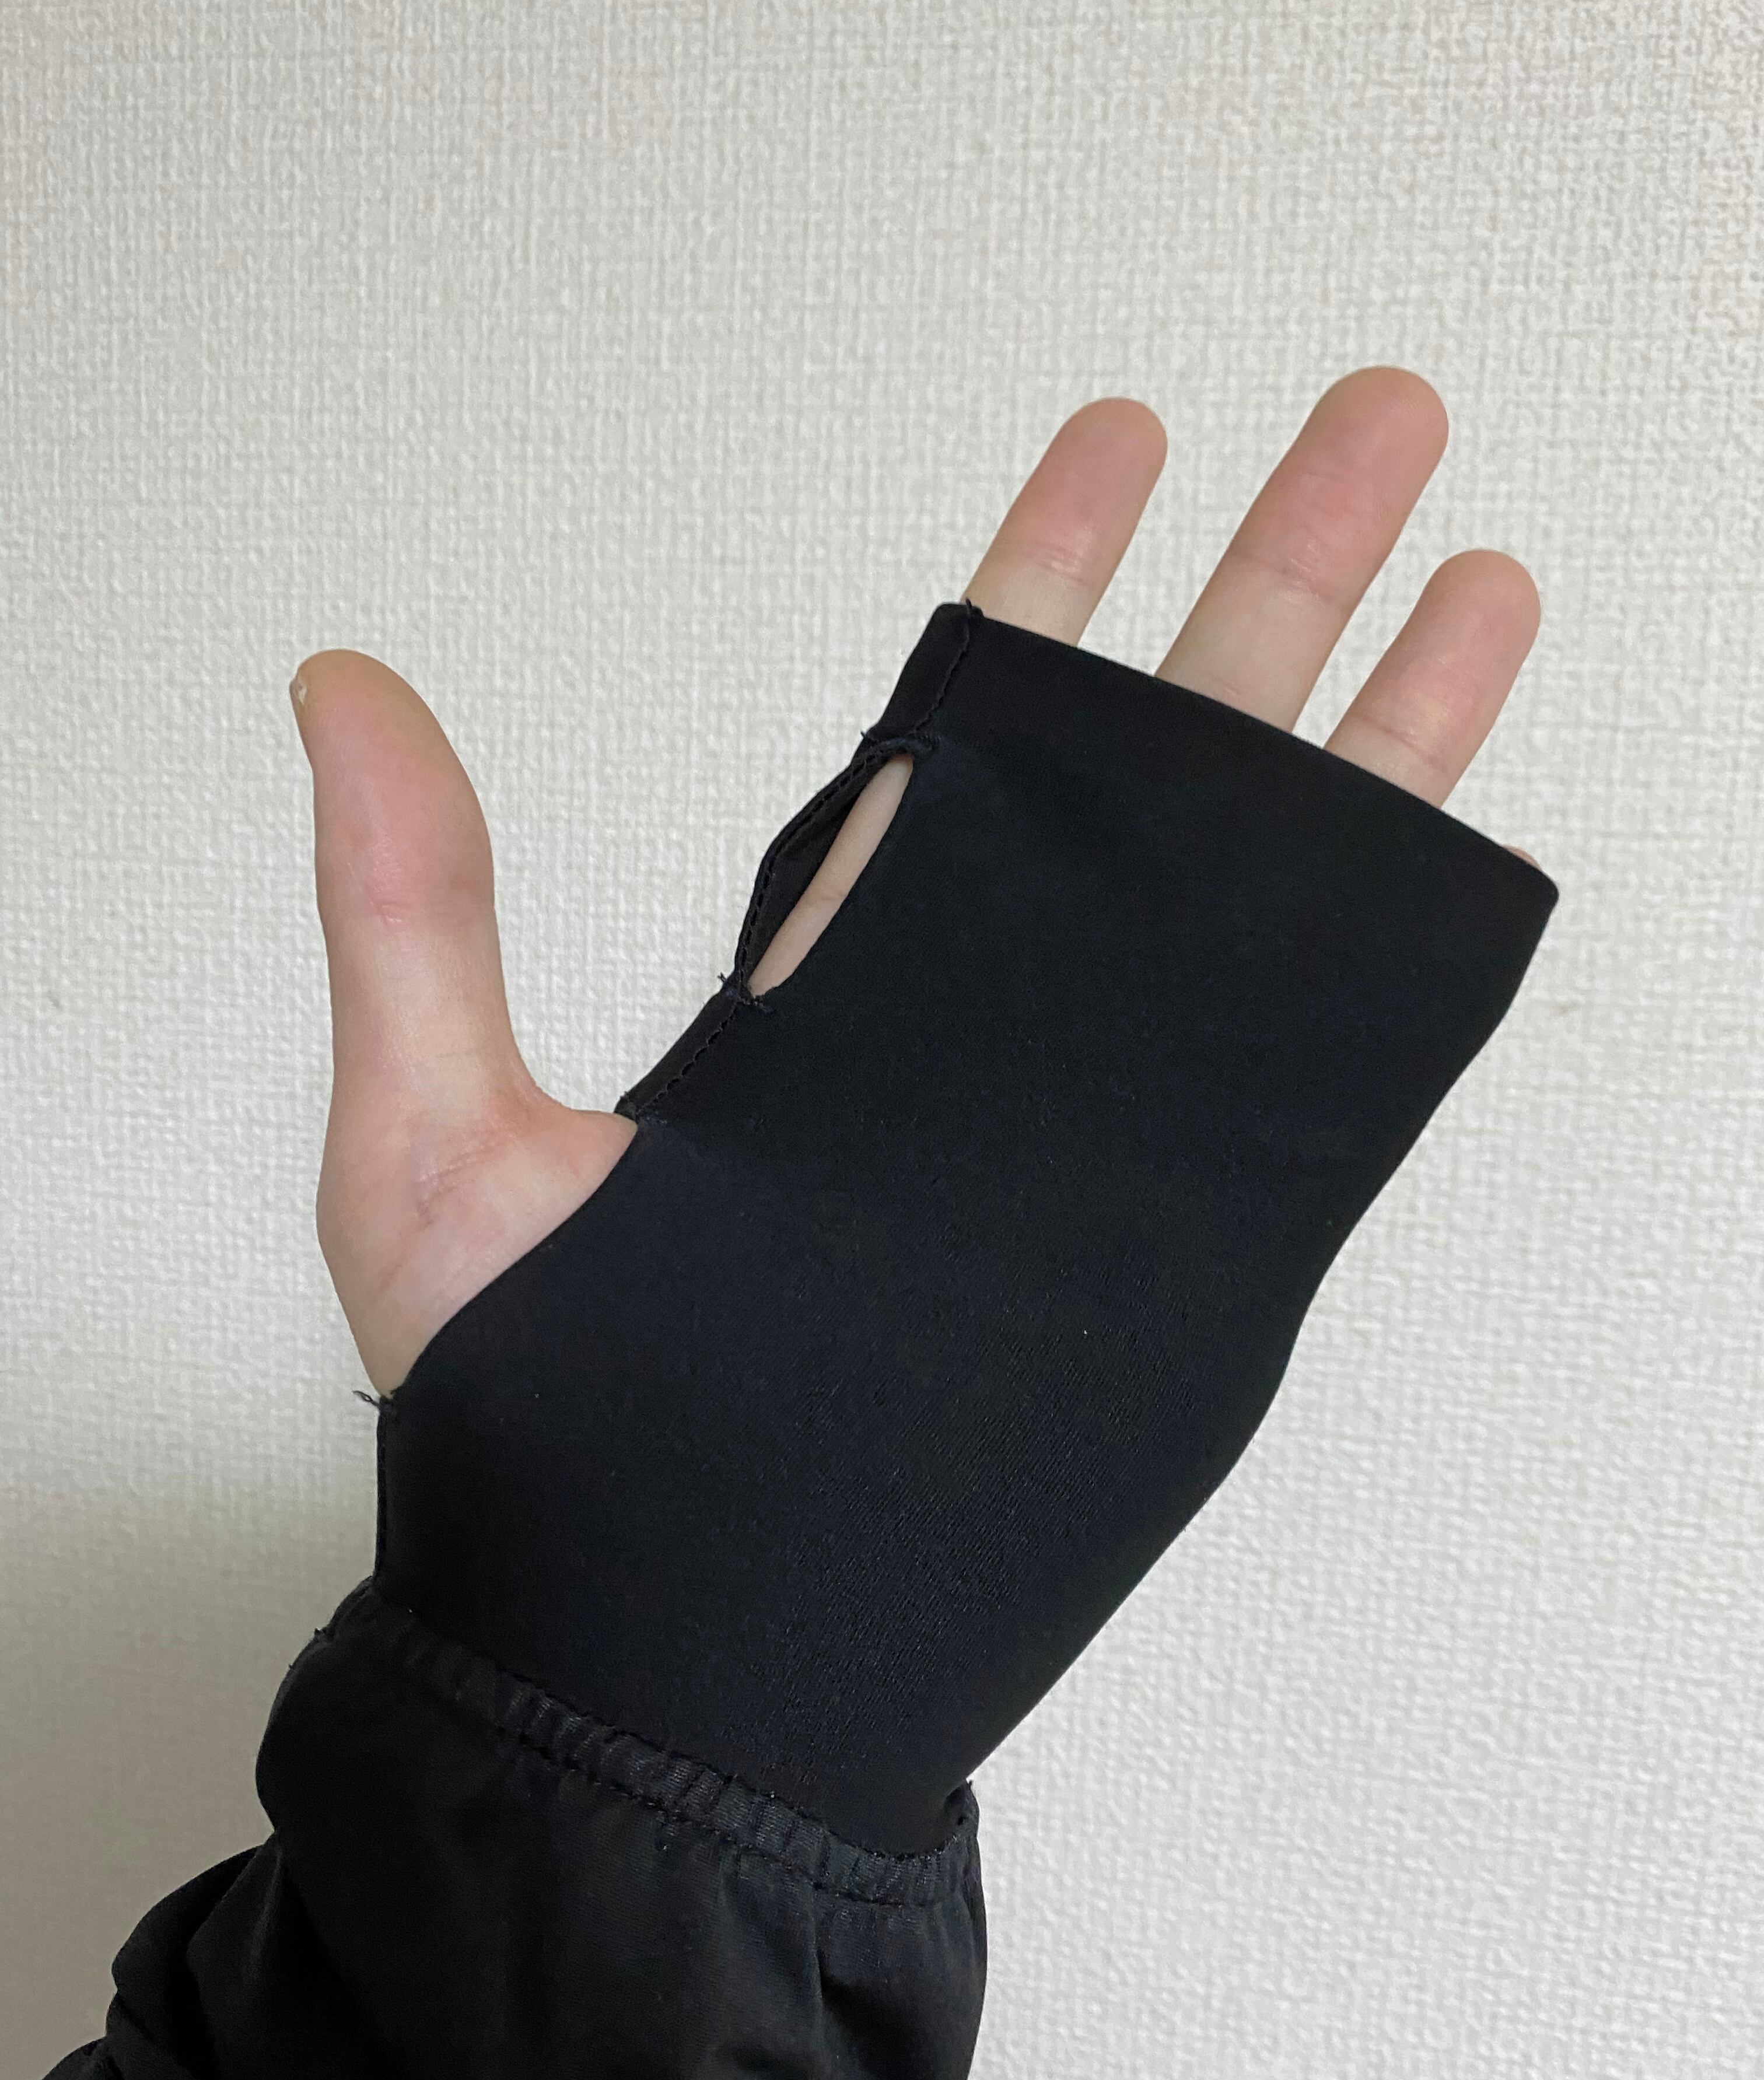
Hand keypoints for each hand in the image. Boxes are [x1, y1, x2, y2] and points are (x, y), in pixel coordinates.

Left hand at [291, 365, 1542, 1394]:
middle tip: (1377, 419)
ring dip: (1377, 718)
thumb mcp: (433, 1147)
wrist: (683, 1660)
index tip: (1115, 441)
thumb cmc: (553, 1431)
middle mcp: (986, 1020)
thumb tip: (332, 685)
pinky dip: (1389, 944)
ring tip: (1478, 564)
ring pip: (1259, 877)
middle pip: (1156, 756)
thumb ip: (412, 908)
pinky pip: (1308, 1066)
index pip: (965, 731)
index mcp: (839, 972)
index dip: (1047, 575)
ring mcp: (1095, 1121)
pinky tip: (1457, 831)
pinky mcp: (1177, 1242)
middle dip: (1271, 582)